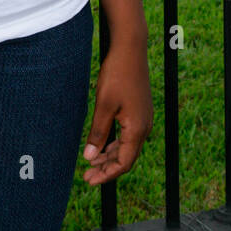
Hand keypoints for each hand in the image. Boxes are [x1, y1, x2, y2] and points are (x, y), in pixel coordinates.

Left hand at [82, 41, 152, 184]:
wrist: (130, 49)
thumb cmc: (117, 74)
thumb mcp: (103, 105)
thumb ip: (97, 133)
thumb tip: (89, 157)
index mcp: (137, 129)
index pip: (123, 163)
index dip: (106, 175)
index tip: (88, 180)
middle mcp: (144, 127)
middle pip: (126, 158)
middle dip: (106, 169)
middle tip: (86, 176)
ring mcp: (143, 118)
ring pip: (127, 147)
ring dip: (109, 156)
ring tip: (91, 163)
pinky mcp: (139, 110)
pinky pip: (128, 135)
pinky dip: (114, 143)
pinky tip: (101, 144)